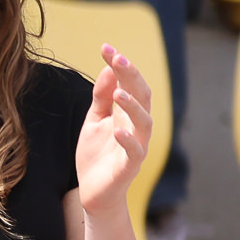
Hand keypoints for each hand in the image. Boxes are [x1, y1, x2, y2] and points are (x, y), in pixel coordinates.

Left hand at [74, 43, 152, 206]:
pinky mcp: (129, 167)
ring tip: (120, 92)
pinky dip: (128, 140)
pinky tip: (117, 130)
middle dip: (131, 77)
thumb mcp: (94, 121)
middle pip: (142, 97)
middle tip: (118, 58)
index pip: (129, 84)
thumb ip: (102, 97)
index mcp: (127, 114)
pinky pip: (135, 152)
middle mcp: (136, 127)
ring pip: (144, 123)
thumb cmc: (97, 155)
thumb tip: (108, 68)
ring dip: (133, 107)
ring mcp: (136, 146)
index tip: (106, 47)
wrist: (94, 192)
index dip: (120, 66)